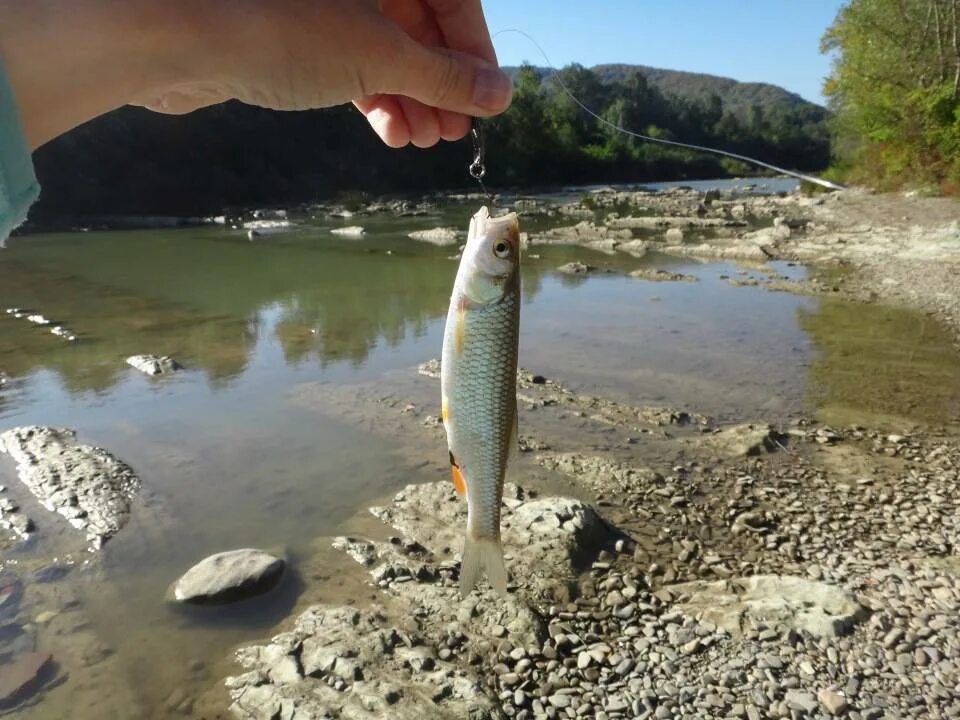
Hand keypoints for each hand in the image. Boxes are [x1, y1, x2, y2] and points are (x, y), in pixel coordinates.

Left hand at [0, 0, 511, 149]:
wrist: (174, 39)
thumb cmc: (280, 29)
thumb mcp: (380, 55)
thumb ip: (444, 76)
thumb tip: (501, 95)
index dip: (473, 51)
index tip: (488, 100)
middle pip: (420, 26)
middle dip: (440, 84)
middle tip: (454, 133)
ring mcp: (324, 6)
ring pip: (385, 50)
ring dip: (410, 98)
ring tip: (423, 140)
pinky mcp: (295, 35)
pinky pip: (350, 63)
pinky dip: (373, 97)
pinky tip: (390, 130)